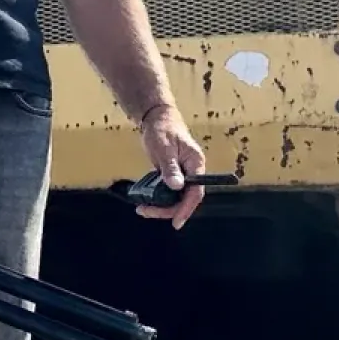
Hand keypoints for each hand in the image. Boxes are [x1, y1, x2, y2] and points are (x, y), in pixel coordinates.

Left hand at [135, 103, 205, 228]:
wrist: (156, 118)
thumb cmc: (162, 129)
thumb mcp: (164, 148)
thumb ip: (170, 168)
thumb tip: (177, 187)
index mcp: (195, 164)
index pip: (196, 192)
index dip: (186, 208)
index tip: (176, 221)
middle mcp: (192, 171)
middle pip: (185, 198)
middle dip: (168, 209)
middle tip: (147, 212)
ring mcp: (183, 174)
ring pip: (176, 197)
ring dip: (162, 206)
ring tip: (143, 209)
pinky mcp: (173, 174)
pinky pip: (169, 191)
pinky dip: (158, 198)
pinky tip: (145, 201)